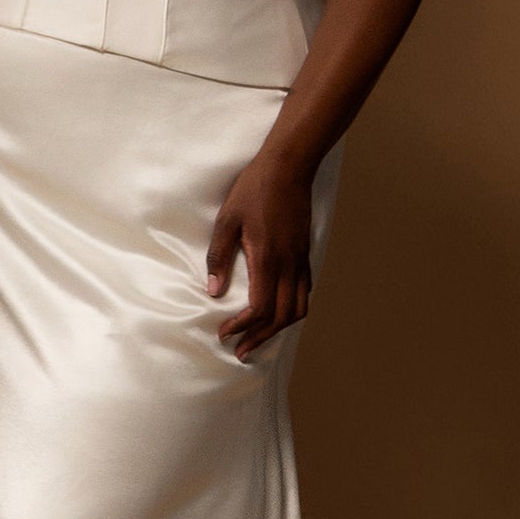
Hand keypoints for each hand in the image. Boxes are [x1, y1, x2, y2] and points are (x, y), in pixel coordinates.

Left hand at [206, 145, 314, 360]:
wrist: (288, 168)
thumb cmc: (253, 191)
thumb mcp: (226, 220)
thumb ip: (219, 257)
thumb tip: (213, 292)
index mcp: (268, 259)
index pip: (261, 308)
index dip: (243, 326)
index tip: (224, 333)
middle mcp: (289, 265)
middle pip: (282, 316)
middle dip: (260, 337)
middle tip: (240, 350)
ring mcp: (301, 260)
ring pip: (299, 308)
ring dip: (279, 328)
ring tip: (259, 338)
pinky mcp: (305, 253)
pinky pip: (304, 292)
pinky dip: (292, 310)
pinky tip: (278, 312)